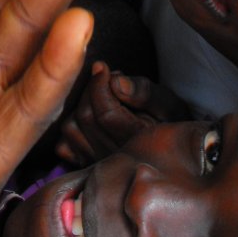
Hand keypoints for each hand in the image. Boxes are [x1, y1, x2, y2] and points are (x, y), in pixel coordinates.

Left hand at [55, 63, 182, 165]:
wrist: (174, 153)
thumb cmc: (171, 122)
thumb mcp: (168, 103)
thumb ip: (144, 92)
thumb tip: (115, 82)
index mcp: (137, 142)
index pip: (105, 112)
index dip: (99, 84)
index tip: (103, 67)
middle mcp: (115, 159)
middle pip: (85, 118)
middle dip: (91, 90)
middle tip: (105, 79)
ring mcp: (99, 167)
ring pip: (71, 129)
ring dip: (80, 106)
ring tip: (100, 99)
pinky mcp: (86, 169)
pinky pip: (63, 146)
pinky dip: (71, 127)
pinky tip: (90, 119)